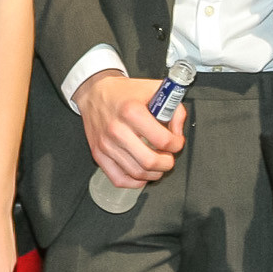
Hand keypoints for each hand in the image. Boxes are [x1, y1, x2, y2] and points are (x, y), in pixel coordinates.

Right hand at [72, 70, 187, 189]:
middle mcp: (117, 129)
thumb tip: (178, 132)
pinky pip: (119, 179)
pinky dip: (134, 182)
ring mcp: (106, 144)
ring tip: (157, 164)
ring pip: (137, 173)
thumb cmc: (124, 92)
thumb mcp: (154, 90)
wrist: (94, 92)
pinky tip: (142, 173)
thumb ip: (174, 109)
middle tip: (168, 157)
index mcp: (132, 111)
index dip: (177, 144)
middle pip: (150, 161)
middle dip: (167, 163)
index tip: (176, 142)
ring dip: (154, 173)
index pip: (163, 140)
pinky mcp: (98, 154)